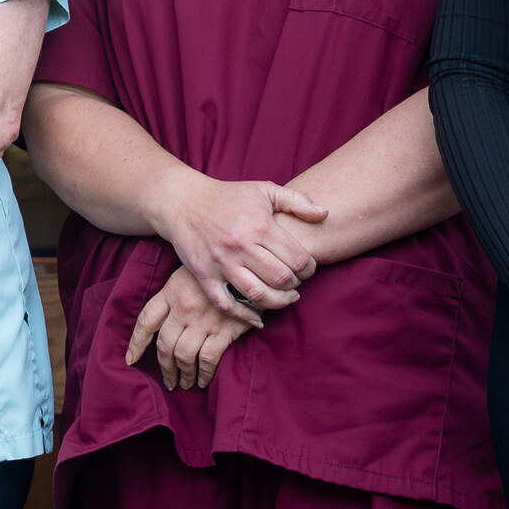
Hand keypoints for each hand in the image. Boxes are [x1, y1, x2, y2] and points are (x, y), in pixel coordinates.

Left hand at [126, 261, 251, 389]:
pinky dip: (204, 373)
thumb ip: (176, 295)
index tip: (131, 359)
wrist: (249, 267)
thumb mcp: (190, 273)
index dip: (136, 343)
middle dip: (165, 367)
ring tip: (186, 383)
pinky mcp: (224, 330)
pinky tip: (204, 380)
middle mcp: (183, 308)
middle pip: (165, 344)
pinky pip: (208, 359)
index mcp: (171, 292)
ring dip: (183, 374)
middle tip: (169, 380)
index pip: (146, 321)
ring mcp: (203, 320)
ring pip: (183, 355)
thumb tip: (167, 322)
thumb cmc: (218, 271)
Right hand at [149, 169, 328, 318]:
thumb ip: (298, 201)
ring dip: (277, 302)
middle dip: (295, 285)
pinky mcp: (204, 275)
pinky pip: (226, 304)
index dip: (310, 269)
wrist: (183, 201)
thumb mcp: (264, 190)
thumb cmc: (228, 196)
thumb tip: (325, 214)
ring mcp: (222, 263)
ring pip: (258, 295)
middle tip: (295, 283)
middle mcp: (242, 246)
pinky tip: (258, 318)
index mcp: (260, 226)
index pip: (298, 259)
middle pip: (281, 279)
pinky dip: (244, 316)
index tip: (306, 268)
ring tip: (284, 298)